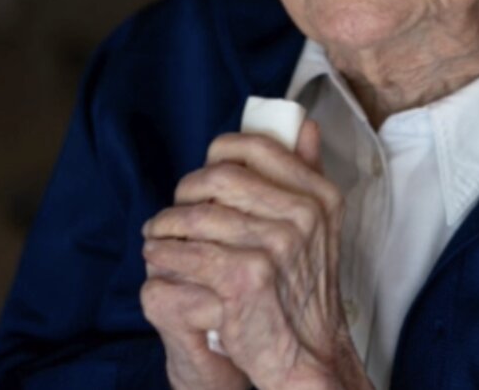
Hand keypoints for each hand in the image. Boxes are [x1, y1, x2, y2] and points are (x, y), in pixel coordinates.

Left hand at [142, 122, 372, 389]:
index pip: (258, 147)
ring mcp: (276, 245)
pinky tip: (159, 257)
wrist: (306, 352)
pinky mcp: (245, 276)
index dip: (220, 153)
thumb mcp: (320, 225)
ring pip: (196, 215)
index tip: (204, 172)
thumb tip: (305, 125)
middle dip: (186, 191)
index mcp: (320, 195)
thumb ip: (309, 173)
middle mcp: (303, 215)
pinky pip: (186, 250)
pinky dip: (164, 252)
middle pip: (220, 177)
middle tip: (174, 210)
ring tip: (158, 235)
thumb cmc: (304, 288)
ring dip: (166, 225)